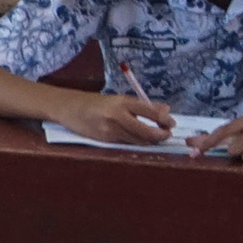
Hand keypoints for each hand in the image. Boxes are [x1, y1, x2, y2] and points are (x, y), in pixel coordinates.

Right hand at [57, 91, 175, 145]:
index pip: (150, 112)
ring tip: (155, 137)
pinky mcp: (105, 140)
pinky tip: (138, 138)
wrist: (70, 108)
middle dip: (161, 135)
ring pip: (138, 140)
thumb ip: (142, 105)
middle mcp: (117, 115)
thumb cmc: (97, 102)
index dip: (165, 120)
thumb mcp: (120, 99)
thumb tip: (166, 110)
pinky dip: (136, 141)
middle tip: (167, 134)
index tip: (172, 124)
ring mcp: (110, 129)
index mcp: (123, 102)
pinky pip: (126, 142)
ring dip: (150, 141)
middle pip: (147, 131)